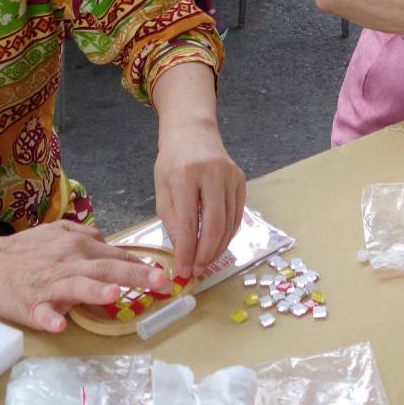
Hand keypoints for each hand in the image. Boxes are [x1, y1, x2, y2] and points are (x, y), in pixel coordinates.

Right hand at [0, 221, 169, 332]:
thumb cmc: (24, 249)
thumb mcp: (56, 231)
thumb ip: (84, 234)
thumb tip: (107, 240)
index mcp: (76, 246)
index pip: (115, 255)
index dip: (141, 264)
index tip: (165, 273)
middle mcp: (66, 262)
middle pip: (105, 266)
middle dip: (135, 274)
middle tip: (160, 281)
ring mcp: (48, 284)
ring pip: (76, 285)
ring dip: (95, 290)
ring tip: (115, 293)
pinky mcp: (28, 304)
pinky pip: (41, 312)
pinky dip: (49, 317)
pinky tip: (58, 323)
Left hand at [154, 123, 245, 279]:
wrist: (193, 132)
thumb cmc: (173, 162)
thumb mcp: (162, 189)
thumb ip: (172, 220)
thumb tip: (184, 252)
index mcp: (185, 174)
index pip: (188, 222)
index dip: (187, 251)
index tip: (183, 271)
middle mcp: (212, 173)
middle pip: (215, 224)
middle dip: (207, 253)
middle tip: (198, 270)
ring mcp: (230, 175)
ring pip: (229, 222)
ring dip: (218, 247)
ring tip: (205, 261)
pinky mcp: (241, 180)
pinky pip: (237, 215)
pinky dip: (228, 234)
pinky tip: (217, 244)